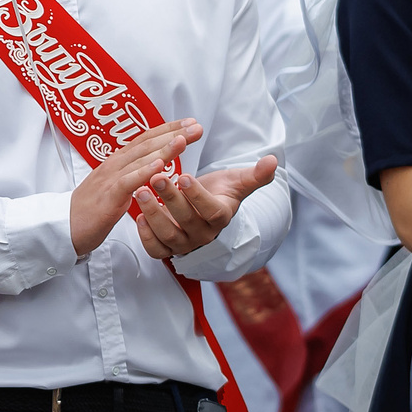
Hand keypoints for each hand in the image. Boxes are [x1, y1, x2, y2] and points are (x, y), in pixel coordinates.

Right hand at [69, 119, 197, 256]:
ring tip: (183, 140)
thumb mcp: (113, 188)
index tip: (189, 124)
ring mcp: (109, 179)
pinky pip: (127, 182)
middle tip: (195, 126)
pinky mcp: (107, 197)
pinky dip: (144, 172)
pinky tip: (160, 166)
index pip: (144, 140)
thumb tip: (150, 168)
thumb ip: (131, 176)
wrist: (63, 228)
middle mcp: (113, 166)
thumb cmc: (90, 211)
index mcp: (116, 163)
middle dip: (172, 134)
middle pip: (145, 144)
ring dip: (163, 148)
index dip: (167, 130)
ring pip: (139, 159)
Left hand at [134, 154, 278, 260]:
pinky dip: (145, 236)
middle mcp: (203, 234)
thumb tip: (274, 161)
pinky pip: (155, 250)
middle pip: (186, 221)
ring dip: (153, 214)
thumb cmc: (219, 192)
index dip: (197, 195)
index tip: (185, 176)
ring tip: (141, 192)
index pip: (212, 211)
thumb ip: (255, 175)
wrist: (204, 210)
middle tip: (156, 177)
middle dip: (170, 198)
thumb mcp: (236, 182)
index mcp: (221, 217)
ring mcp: (185, 244)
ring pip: (168, 236)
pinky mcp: (167, 250)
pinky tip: (138, 216)